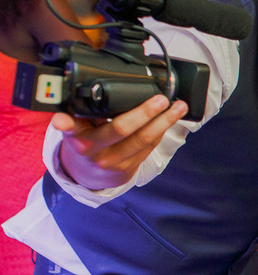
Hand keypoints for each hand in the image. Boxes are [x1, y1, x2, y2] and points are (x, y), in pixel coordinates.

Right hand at [55, 94, 188, 189]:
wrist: (88, 176)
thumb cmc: (84, 142)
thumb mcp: (74, 130)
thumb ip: (75, 117)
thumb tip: (75, 102)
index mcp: (78, 138)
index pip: (73, 128)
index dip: (67, 124)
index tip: (61, 119)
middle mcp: (96, 151)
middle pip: (121, 130)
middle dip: (144, 113)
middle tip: (161, 98)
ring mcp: (115, 162)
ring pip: (143, 140)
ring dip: (164, 122)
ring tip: (179, 106)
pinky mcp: (130, 168)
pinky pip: (149, 147)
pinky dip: (161, 131)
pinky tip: (172, 118)